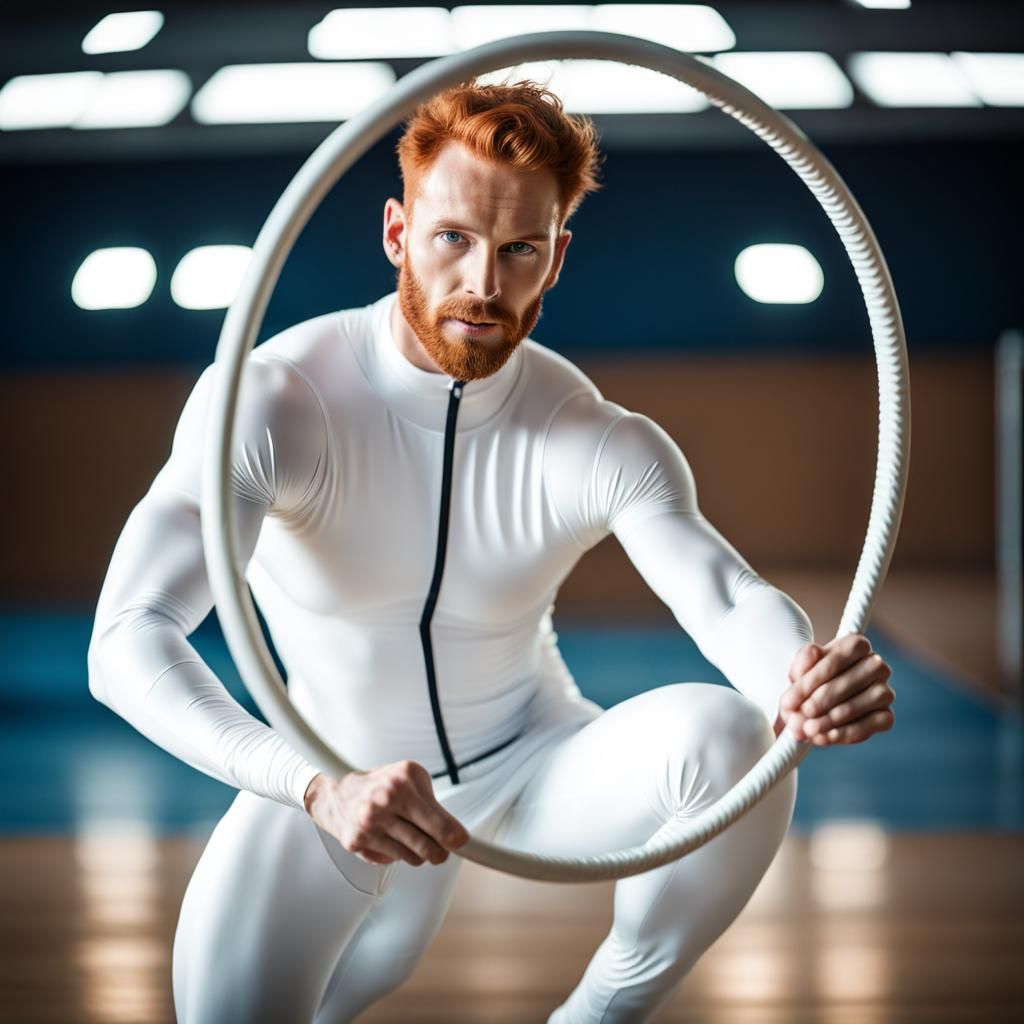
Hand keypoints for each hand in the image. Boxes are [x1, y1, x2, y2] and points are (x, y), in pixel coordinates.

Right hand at [302, 762, 469, 866]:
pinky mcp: (357, 842)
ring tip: (407, 834)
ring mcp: (369, 824)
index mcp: (403, 783)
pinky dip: (396, 854)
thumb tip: (456, 836)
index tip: (463, 843)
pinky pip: (393, 861)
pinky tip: (387, 837)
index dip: (456, 838)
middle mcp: (385, 802)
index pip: (441, 823)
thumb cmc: (382, 785)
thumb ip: (434, 805)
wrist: (337, 792)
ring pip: (414, 858)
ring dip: (418, 852)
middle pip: (430, 847)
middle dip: (440, 851)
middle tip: (441, 848)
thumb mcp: (412, 779)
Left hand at [777, 634, 894, 746]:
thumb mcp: (799, 668)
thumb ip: (801, 664)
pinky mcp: (886, 716)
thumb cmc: (809, 680)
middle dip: (820, 701)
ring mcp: (884, 691)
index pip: (836, 659)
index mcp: (856, 645)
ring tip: (808, 728)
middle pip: (850, 682)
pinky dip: (847, 732)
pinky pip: (872, 724)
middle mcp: (876, 665)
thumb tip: (800, 673)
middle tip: (799, 716)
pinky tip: (824, 737)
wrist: (815, 703)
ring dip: (832, 719)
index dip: (811, 680)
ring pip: (862, 703)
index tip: (790, 699)